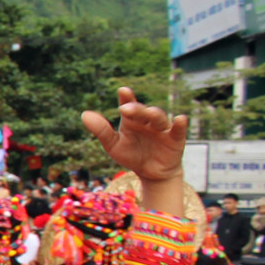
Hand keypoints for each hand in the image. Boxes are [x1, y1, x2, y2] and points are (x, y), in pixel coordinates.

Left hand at [81, 87, 185, 213]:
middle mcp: (147, 121)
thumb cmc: (132, 155)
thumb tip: (84, 114)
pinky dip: (180, 124)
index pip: (129, 104)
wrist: (151, 174)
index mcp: (131, 120)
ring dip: (154, 114)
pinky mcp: (175, 139)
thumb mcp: (114, 145)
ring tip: (148, 113)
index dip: (126, 97)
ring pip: (159, 118)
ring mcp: (162, 129)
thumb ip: (101, 130)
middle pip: (142, 111)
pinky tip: (181, 118)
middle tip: (125, 108)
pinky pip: (178, 130)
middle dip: (135, 109)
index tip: (122, 90)